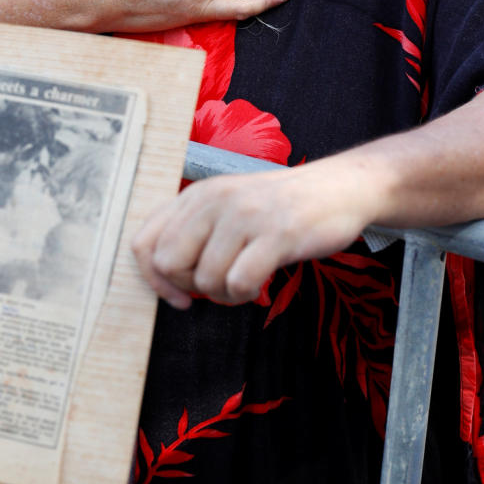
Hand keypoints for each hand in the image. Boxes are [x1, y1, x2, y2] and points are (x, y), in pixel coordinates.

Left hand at [132, 161, 370, 308]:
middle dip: (188, 287)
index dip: (153, 279)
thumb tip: (163, 277)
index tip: (178, 295)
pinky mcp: (277, 233)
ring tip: (245, 283)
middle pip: (167, 263)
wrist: (339, 188)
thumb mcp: (228, 206)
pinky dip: (246, 294)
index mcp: (197, 195)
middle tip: (215, 286)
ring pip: (205, 279)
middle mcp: (215, 200)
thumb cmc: (279, 207)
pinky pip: (239, 282)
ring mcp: (245, 215)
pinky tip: (259, 284)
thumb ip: (194, 231)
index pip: (144, 243)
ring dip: (224, 295)